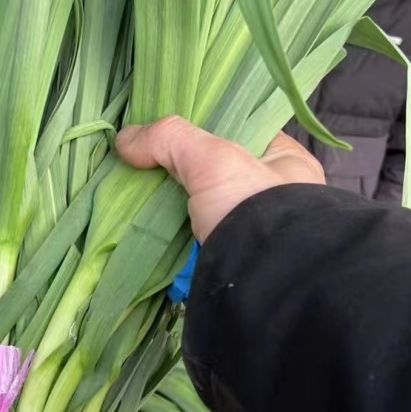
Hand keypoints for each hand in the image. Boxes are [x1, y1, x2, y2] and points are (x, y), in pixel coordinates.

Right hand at [116, 116, 324, 242]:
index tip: (166, 133)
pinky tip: (143, 228)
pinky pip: (191, 244)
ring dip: (168, 210)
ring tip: (133, 197)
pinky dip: (168, 240)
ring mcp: (247, 232)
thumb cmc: (254, 208)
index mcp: (284, 163)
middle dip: (178, 175)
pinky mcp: (224, 261)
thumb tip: (125, 139)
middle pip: (212, 175)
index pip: (239, 135)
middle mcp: (271, 198)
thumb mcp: (214, 159)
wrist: (262, 281)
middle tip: (142, 165)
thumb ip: (170, 138)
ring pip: (198, 211)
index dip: (204, 130)